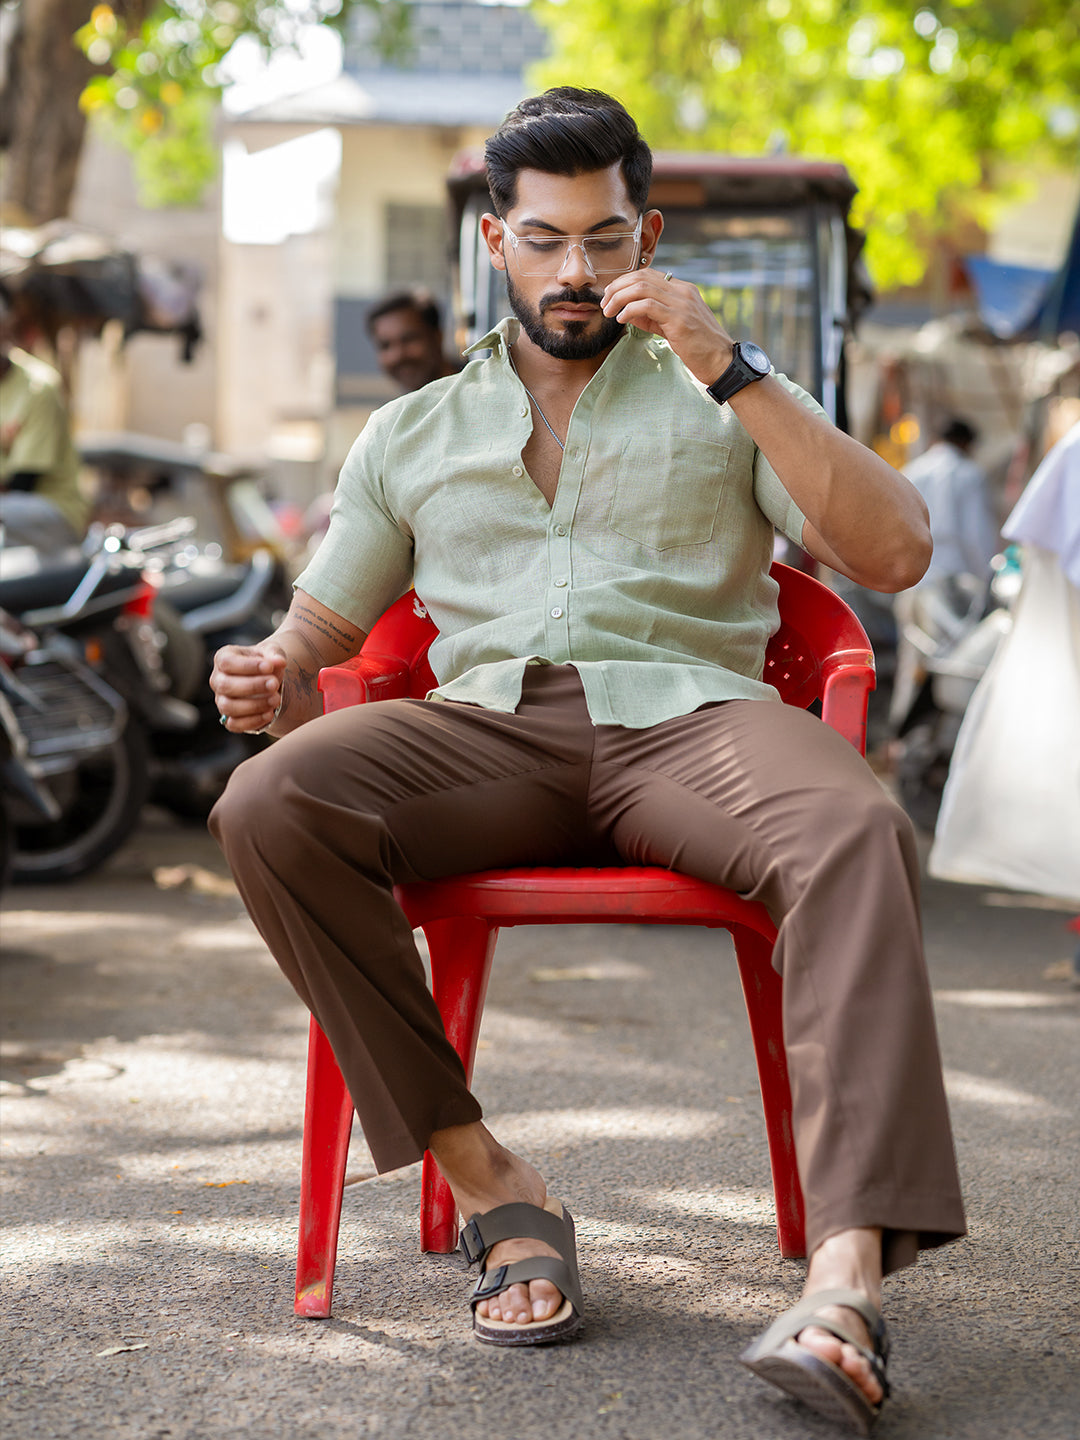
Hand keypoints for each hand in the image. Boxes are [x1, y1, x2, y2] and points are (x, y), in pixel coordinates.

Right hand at [211, 640, 286, 732]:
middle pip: (225, 686)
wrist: (269, 680)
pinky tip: (270, 714)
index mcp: (223, 659)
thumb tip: (280, 661)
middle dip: (252, 686)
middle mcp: (218, 680)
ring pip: (228, 707)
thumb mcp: (272, 652)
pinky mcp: (228, 718)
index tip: (269, 667)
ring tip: (276, 699)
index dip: (248, 666)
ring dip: (254, 705)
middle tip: (274, 684)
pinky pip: (234, 724)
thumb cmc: (266, 663)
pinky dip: (252, 721)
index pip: (227, 662)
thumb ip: (274, 654)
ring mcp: (221, 700)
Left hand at [601, 269, 734, 387]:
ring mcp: (682, 303)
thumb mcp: (672, 327)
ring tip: (609, 311)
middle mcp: (682, 291)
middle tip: (605, 303)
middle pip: (641, 277)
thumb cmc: (699, 348)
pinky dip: (629, 310)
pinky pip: (647, 305)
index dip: (625, 282)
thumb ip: (651, 318)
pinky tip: (622, 319)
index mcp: (682, 290)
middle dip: (617, 287)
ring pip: (641, 287)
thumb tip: (627, 313)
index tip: (611, 296)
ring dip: (619, 298)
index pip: (648, 275)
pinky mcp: (679, 318)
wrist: (722, 361)